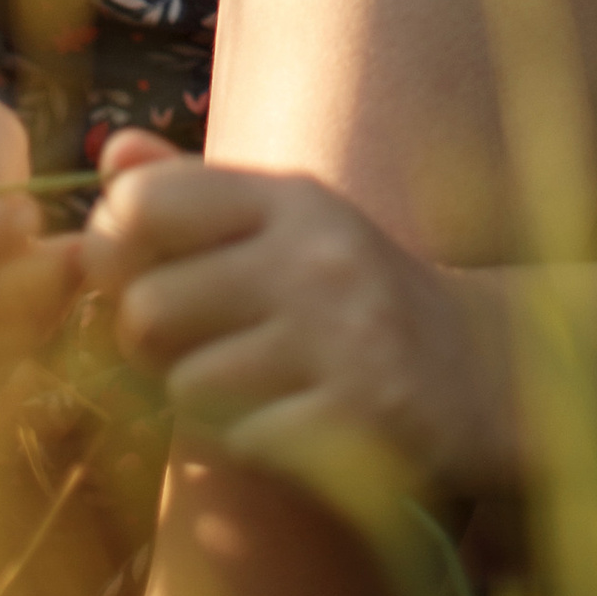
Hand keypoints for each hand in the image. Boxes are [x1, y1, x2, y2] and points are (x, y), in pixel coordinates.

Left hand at [78, 135, 506, 495]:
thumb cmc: (356, 291)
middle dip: (153, 342)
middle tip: (195, 344)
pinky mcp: (358, 422)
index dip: (118, 248)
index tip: (144, 272)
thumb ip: (194, 188)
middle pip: (148, 307)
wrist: (485, 369)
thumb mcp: (286, 221)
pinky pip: (242, 441)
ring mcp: (341, 339)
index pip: (145, 204)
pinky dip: (251, 442)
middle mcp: (315, 255)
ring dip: (203, 399)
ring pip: (186, 385)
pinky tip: (292, 421)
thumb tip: (111, 153)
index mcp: (292, 195)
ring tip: (253, 384)